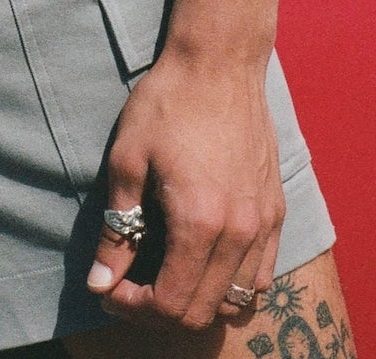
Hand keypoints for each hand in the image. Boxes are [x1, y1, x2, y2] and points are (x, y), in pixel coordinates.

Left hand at [86, 45, 285, 330]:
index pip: (171, 303)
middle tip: (129, 286)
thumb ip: (116, 231)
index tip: (111, 289)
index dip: (135, 308)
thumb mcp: (127, 161)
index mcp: (199, 223)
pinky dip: (232, 286)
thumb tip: (100, 283)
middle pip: (203, 311)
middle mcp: (239, 233)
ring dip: (197, 301)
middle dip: (160, 311)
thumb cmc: (167, 104)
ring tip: (164, 275)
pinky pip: (262, 276)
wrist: (219, 63)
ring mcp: (263, 225)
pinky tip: (203, 262)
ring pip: (236, 300)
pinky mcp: (276, 213)